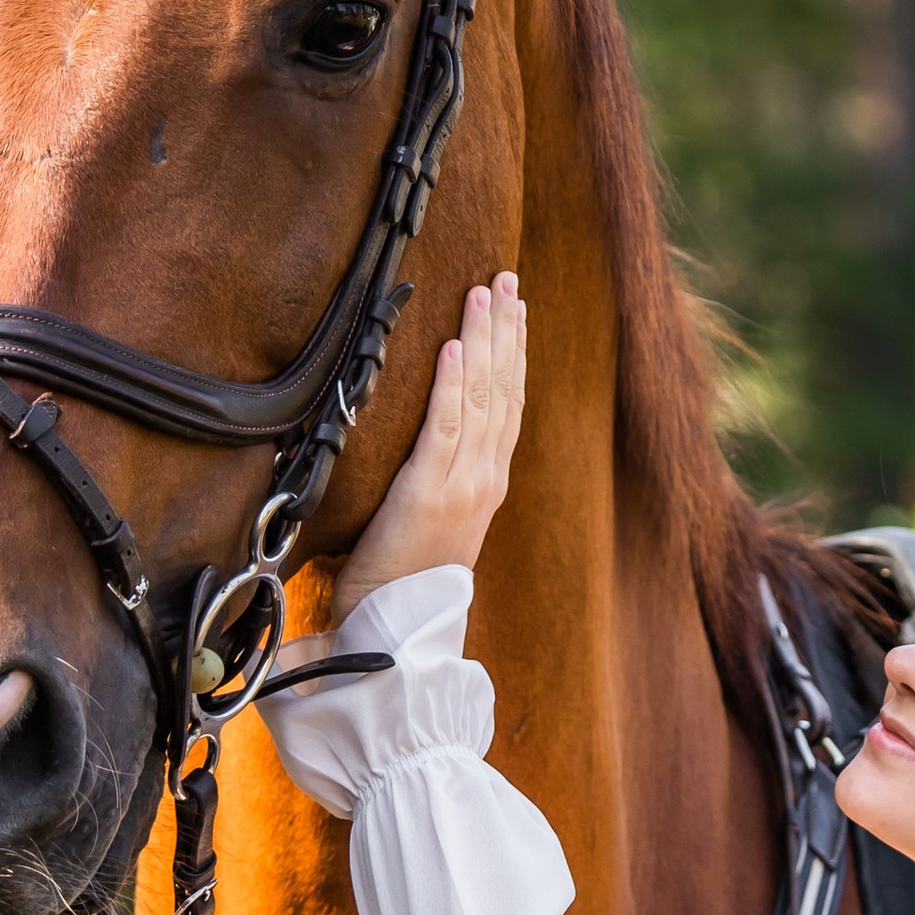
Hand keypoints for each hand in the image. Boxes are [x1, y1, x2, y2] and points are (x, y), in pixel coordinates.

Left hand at [332, 273, 525, 625]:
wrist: (398, 634)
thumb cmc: (401, 586)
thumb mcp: (430, 526)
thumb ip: (437, 484)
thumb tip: (430, 448)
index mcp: (487, 485)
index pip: (506, 404)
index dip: (512, 353)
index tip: (515, 309)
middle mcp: (484, 479)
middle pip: (502, 390)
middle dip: (506, 331)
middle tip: (507, 280)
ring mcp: (463, 485)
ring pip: (480, 398)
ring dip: (483, 341)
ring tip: (485, 293)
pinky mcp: (430, 492)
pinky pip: (445, 426)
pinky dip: (452, 383)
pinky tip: (453, 345)